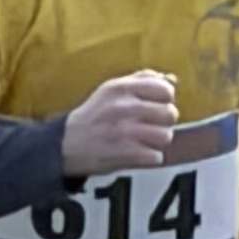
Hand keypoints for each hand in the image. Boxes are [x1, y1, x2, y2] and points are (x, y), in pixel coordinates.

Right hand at [61, 70, 179, 174]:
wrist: (67, 143)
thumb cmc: (95, 115)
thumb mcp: (111, 89)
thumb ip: (142, 80)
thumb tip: (172, 79)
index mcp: (121, 88)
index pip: (165, 89)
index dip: (166, 99)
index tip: (157, 104)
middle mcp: (123, 107)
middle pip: (170, 114)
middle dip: (164, 122)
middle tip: (152, 125)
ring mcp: (124, 131)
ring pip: (166, 136)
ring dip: (158, 141)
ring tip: (145, 140)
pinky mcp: (124, 154)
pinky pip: (156, 157)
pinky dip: (149, 158)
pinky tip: (137, 153)